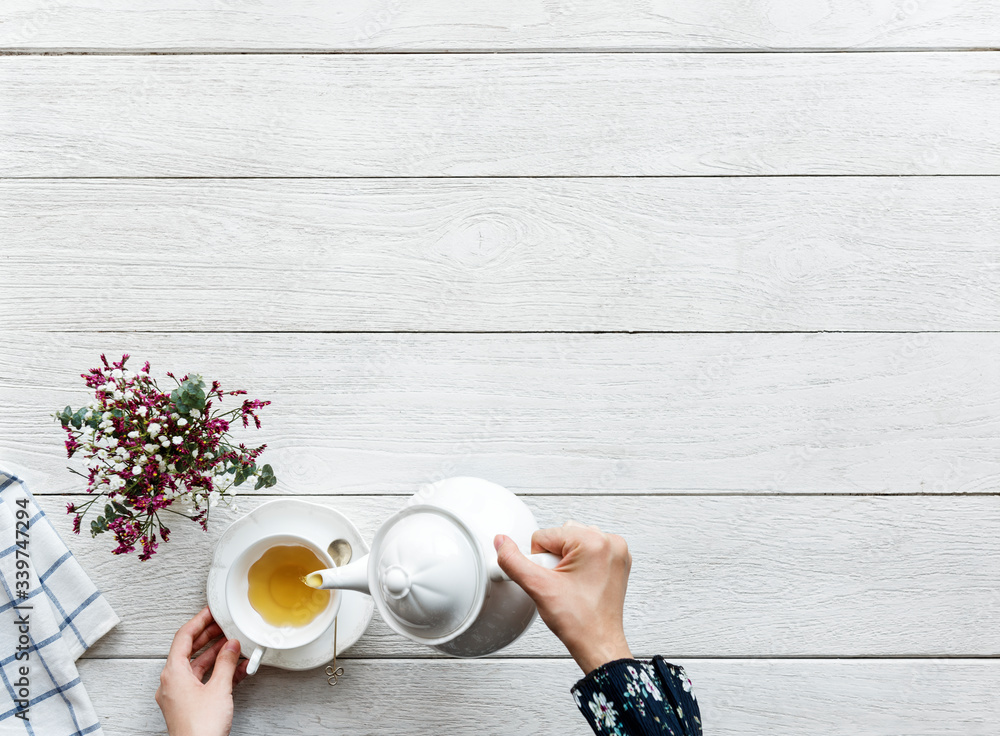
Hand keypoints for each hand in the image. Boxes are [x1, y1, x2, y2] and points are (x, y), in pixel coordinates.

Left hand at [155, 606, 249, 735]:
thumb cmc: (200, 727)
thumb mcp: (219, 688)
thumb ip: (226, 662)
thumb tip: (231, 646)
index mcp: (172, 673)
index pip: (183, 637)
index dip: (198, 621)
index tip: (210, 612)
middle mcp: (172, 682)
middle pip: (189, 650)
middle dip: (209, 637)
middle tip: (224, 625)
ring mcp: (179, 695)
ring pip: (197, 666)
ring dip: (216, 655)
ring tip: (234, 645)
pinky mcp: (188, 705)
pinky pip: (202, 681)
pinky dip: (217, 672)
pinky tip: (235, 669)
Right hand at [494, 520, 632, 673]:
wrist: (598, 644)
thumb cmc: (580, 622)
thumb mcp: (539, 588)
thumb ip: (514, 562)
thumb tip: (502, 543)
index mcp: (594, 542)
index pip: (545, 535)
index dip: (540, 561)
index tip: (552, 580)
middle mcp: (610, 542)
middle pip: (560, 535)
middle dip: (553, 559)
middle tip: (562, 584)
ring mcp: (616, 551)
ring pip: (573, 541)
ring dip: (565, 560)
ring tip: (570, 585)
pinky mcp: (617, 560)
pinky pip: (588, 549)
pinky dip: (580, 563)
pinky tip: (579, 583)